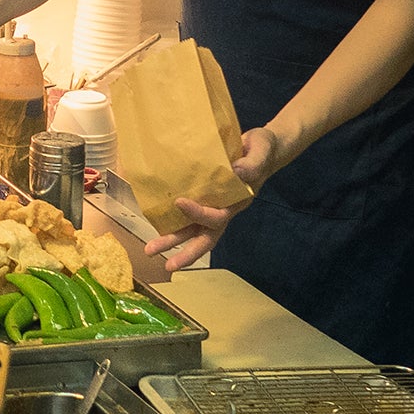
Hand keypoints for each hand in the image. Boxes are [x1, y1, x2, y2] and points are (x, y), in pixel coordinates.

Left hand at [142, 125, 280, 270]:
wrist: (262, 148)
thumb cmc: (262, 150)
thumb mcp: (261, 151)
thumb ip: (252, 163)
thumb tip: (237, 172)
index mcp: (237, 202)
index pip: (218, 216)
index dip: (199, 213)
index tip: (180, 202)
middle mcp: (225, 209)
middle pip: (205, 237)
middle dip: (186, 252)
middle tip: (167, 265)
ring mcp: (215, 206)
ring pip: (193, 230)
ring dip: (173, 241)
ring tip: (151, 250)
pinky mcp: (206, 197)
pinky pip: (188, 214)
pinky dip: (173, 220)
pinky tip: (154, 221)